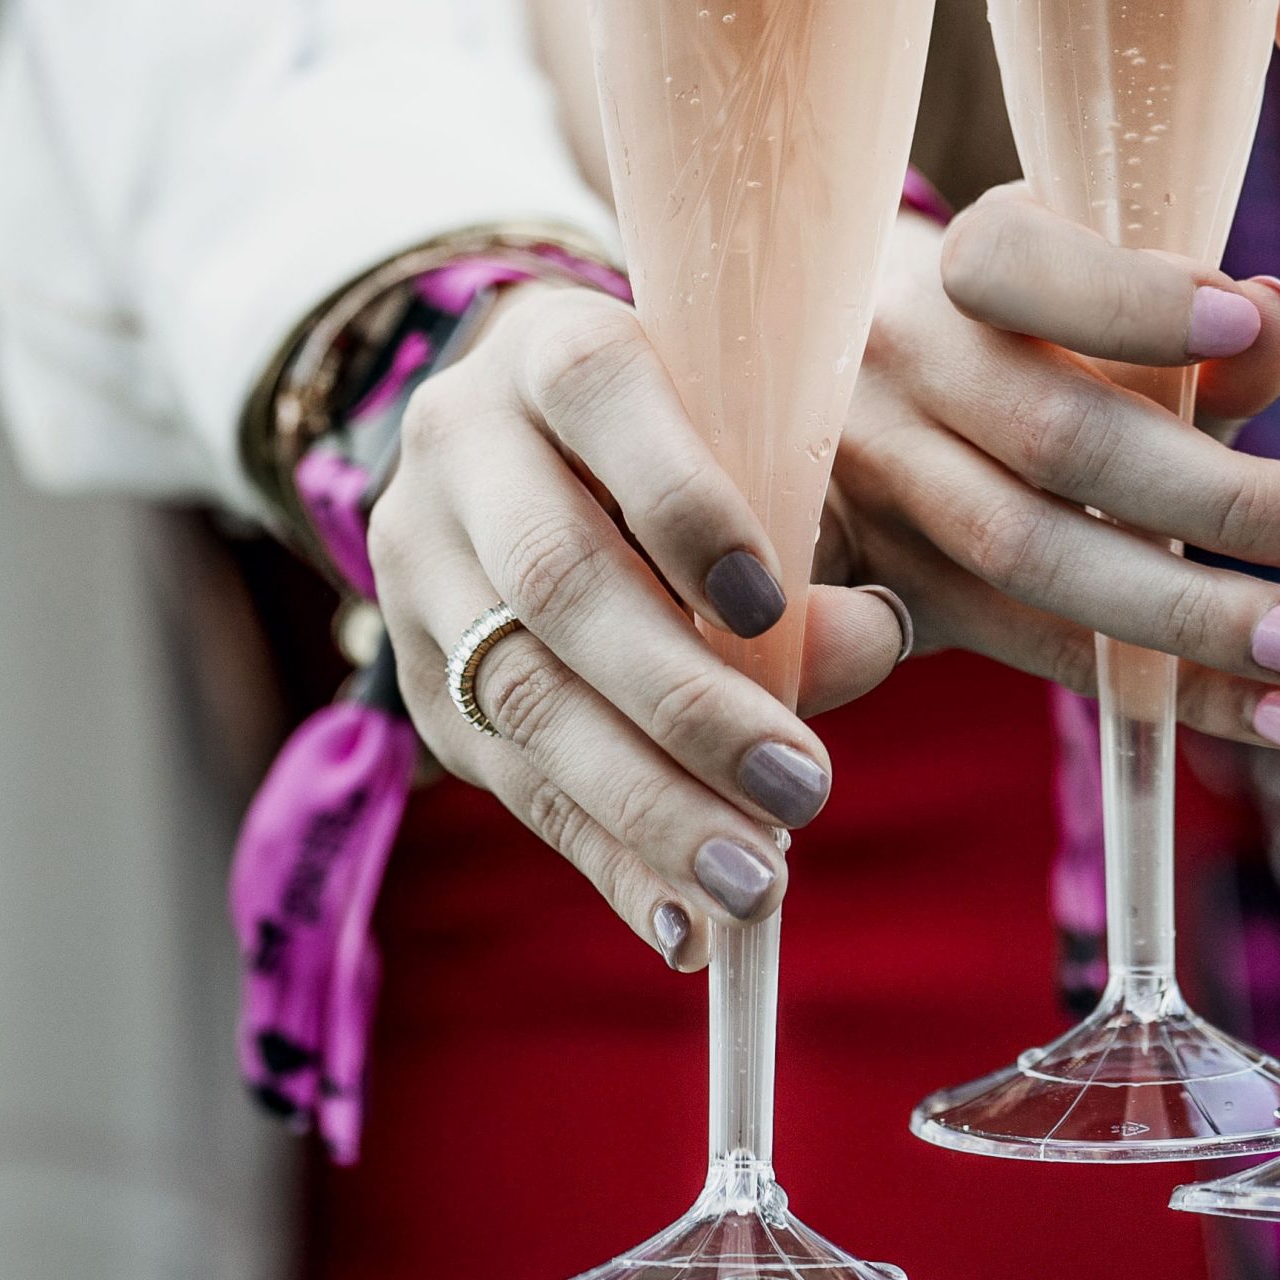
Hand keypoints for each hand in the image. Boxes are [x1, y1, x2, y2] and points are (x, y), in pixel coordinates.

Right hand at [367, 283, 908, 972]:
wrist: (527, 437)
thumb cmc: (688, 433)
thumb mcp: (745, 440)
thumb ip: (803, 530)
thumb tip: (864, 643)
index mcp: (555, 351)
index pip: (604, 401)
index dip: (685, 503)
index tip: (769, 606)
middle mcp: (462, 448)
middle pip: (558, 582)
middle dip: (686, 702)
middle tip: (804, 790)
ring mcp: (418, 565)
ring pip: (522, 697)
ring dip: (649, 807)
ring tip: (757, 886)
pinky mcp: (415, 676)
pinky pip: (510, 783)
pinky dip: (608, 862)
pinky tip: (684, 927)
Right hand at [821, 187, 1279, 750]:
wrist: (845, 396)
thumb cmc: (1023, 336)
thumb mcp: (1097, 298)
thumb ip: (1190, 308)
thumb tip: (1276, 322)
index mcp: (959, 270)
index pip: (1017, 266)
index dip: (1128, 299)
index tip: (1246, 322)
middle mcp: (901, 373)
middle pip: (1050, 438)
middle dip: (1214, 494)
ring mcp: (880, 489)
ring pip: (1032, 559)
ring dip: (1196, 615)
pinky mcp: (894, 595)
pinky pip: (1039, 652)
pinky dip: (1175, 692)